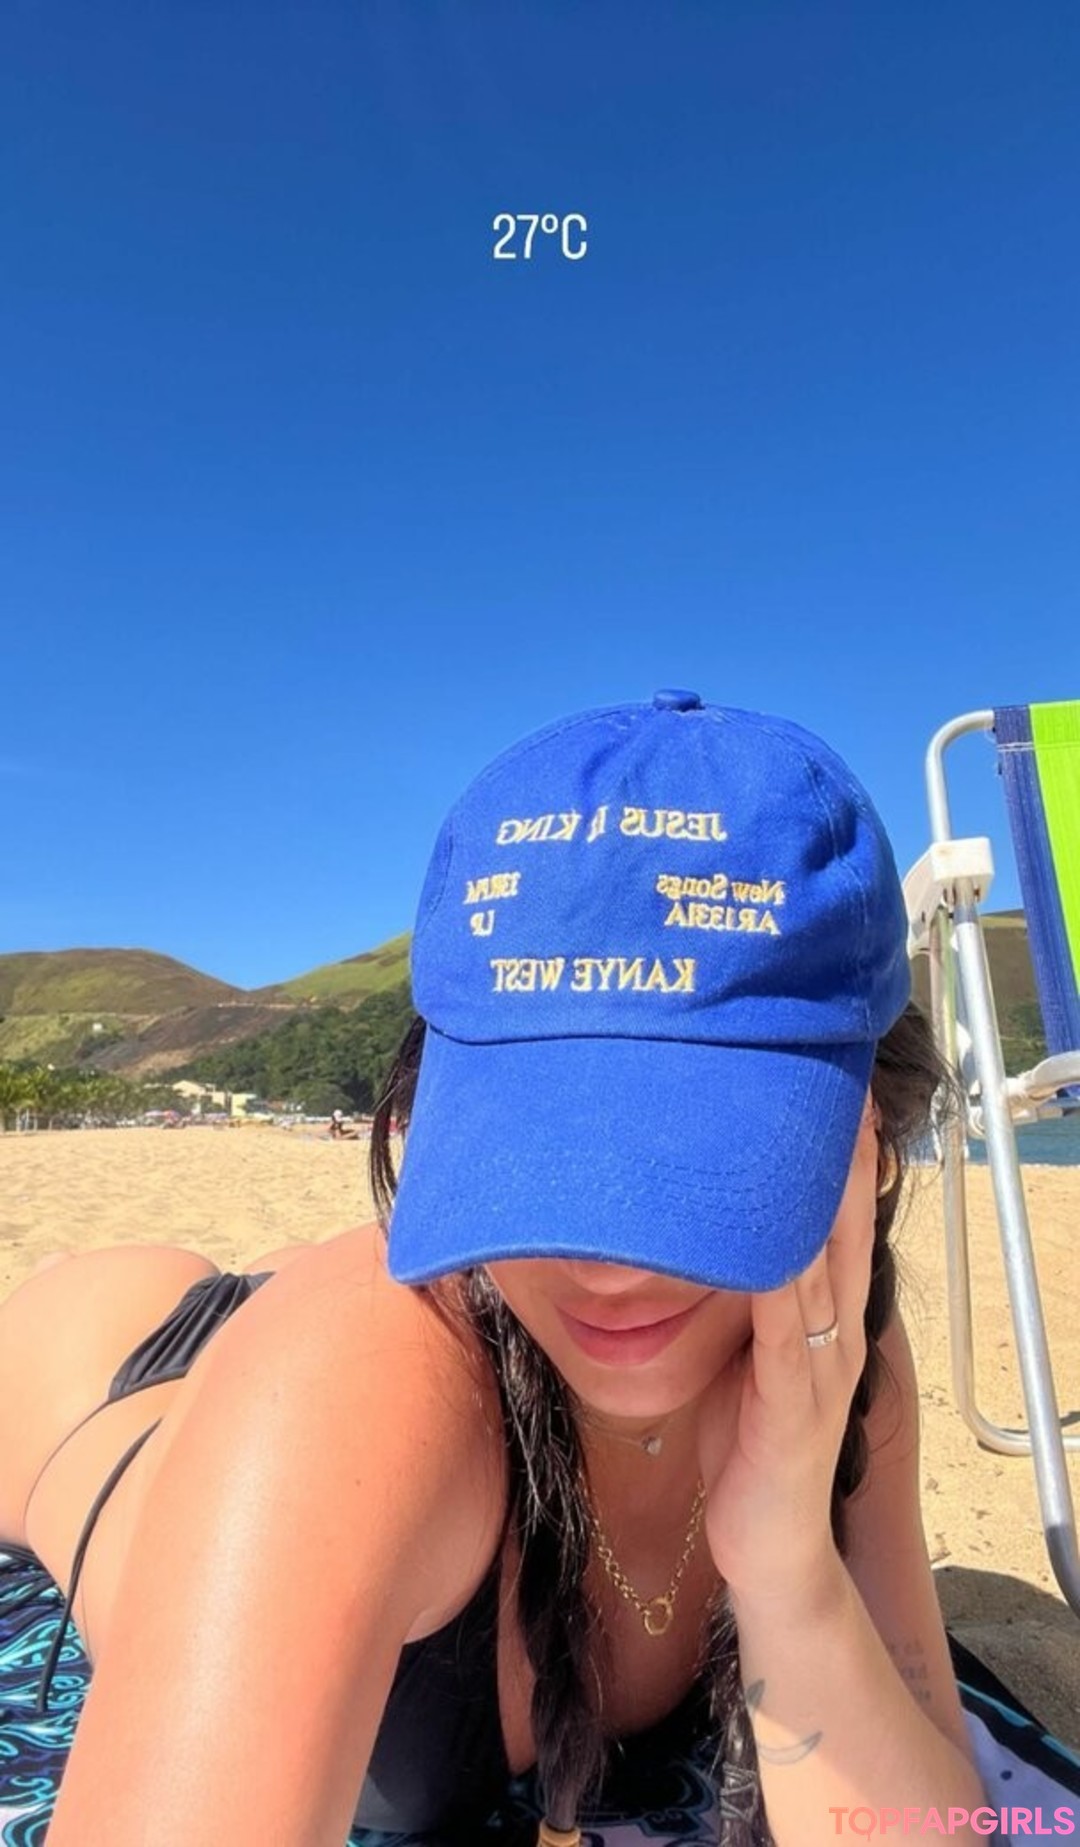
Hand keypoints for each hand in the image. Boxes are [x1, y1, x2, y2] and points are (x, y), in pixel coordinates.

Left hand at [694, 1095, 879, 1603]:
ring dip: (817, 1205)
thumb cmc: (747, 1446)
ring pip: (821, 1269)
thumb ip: (741, 1300)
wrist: (770, 1548)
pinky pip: (788, 1334)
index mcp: (822, 1319)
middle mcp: (833, 1334)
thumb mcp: (746, 1357)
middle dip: (842, 1161)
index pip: (836, 1224)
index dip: (841, 1161)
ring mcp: (819, 1369)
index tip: (836, 1096)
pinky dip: (781, 1286)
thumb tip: (696, 1233)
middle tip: (841, 1092)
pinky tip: (772, 1244)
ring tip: (814, 1141)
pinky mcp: (794, 1407)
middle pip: (841, 1231)